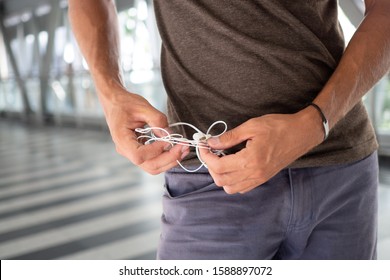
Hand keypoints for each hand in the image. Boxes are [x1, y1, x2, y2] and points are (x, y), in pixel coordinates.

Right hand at [100, 85, 188, 174]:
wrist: (116, 102)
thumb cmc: (126, 103)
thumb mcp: (143, 106)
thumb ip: (158, 120)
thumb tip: (170, 135)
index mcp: (122, 139)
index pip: (139, 156)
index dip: (156, 150)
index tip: (168, 139)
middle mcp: (125, 150)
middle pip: (150, 166)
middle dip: (169, 158)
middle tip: (184, 147)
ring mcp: (132, 153)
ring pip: (153, 167)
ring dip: (171, 160)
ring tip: (184, 148)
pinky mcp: (140, 151)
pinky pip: (154, 160)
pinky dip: (167, 157)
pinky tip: (177, 147)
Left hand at [199, 108, 323, 193]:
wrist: (303, 133)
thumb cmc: (279, 127)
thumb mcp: (252, 126)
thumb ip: (230, 137)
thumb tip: (211, 142)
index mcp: (250, 160)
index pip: (218, 166)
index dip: (206, 156)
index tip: (203, 145)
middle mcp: (254, 174)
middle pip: (221, 179)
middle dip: (210, 166)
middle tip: (210, 151)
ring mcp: (259, 179)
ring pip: (230, 188)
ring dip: (220, 175)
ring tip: (221, 158)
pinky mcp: (264, 179)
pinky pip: (242, 188)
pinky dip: (232, 180)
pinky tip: (233, 165)